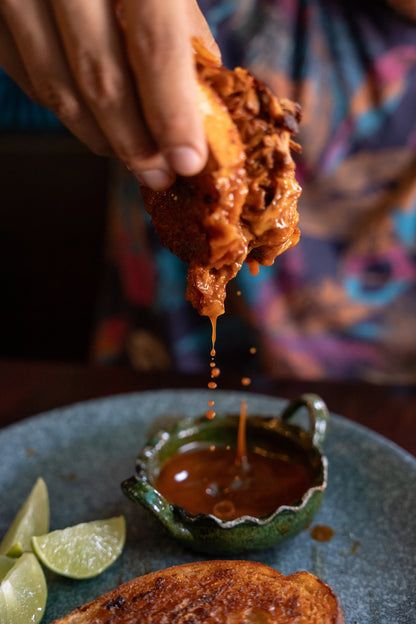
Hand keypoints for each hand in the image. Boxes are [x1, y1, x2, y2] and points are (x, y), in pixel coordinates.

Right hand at [0, 0, 218, 188]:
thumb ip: (182, 19)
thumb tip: (200, 96)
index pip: (154, 46)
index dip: (172, 113)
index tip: (188, 160)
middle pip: (100, 78)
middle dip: (135, 142)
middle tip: (158, 173)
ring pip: (56, 87)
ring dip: (98, 135)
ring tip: (130, 155)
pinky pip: (25, 73)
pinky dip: (62, 105)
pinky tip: (90, 119)